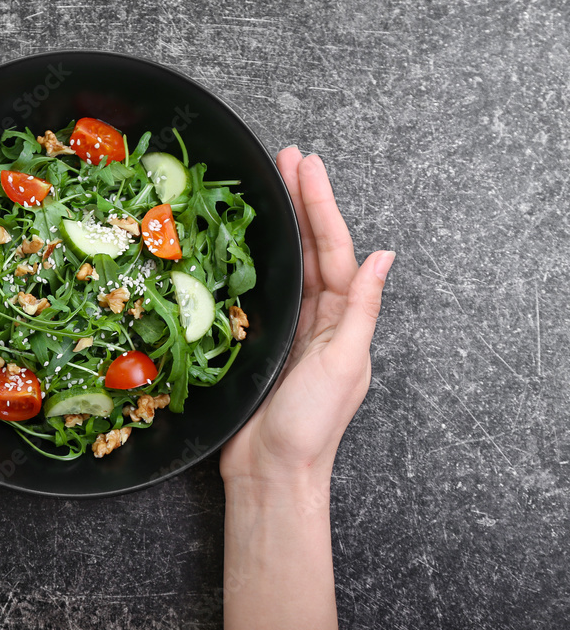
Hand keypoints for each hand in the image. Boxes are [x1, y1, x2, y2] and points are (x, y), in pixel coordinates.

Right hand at [220, 147, 393, 489]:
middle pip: (311, 248)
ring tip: (269, 184)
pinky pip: (261, 292)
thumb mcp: (344, 363)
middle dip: (302, 202)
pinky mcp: (260, 342)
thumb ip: (360, 309)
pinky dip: (257, 262)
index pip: (333, 250)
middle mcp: (319, 319)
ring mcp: (289, 329)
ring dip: (281, 224)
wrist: (269, 471)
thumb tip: (382, 256)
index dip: (321, 206)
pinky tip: (247, 241)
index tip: (306, 166)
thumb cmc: (310, 425)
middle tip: (286, 158)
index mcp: (344, 320)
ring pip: (288, 265)